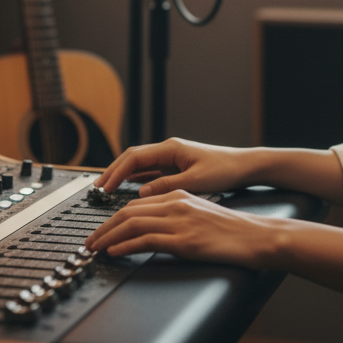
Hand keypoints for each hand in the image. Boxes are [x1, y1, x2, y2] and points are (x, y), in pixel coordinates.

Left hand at [86, 189, 276, 266]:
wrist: (254, 235)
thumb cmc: (231, 230)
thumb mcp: (198, 214)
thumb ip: (175, 215)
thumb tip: (153, 227)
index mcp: (178, 195)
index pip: (137, 202)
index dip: (114, 216)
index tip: (101, 229)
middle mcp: (175, 203)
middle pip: (128, 211)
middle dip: (104, 226)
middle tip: (90, 240)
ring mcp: (179, 220)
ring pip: (132, 223)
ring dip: (108, 236)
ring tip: (95, 248)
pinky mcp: (184, 239)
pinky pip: (146, 239)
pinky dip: (126, 245)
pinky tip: (115, 252)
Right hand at [93, 137, 253, 197]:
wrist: (244, 166)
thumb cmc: (225, 171)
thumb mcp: (196, 182)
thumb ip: (167, 186)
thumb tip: (141, 193)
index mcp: (171, 149)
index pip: (135, 157)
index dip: (116, 172)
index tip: (104, 186)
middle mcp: (169, 150)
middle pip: (132, 158)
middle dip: (113, 171)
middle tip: (98, 187)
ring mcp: (172, 157)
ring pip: (140, 164)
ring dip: (123, 174)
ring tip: (108, 188)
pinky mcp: (177, 166)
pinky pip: (150, 170)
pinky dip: (136, 178)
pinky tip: (130, 188)